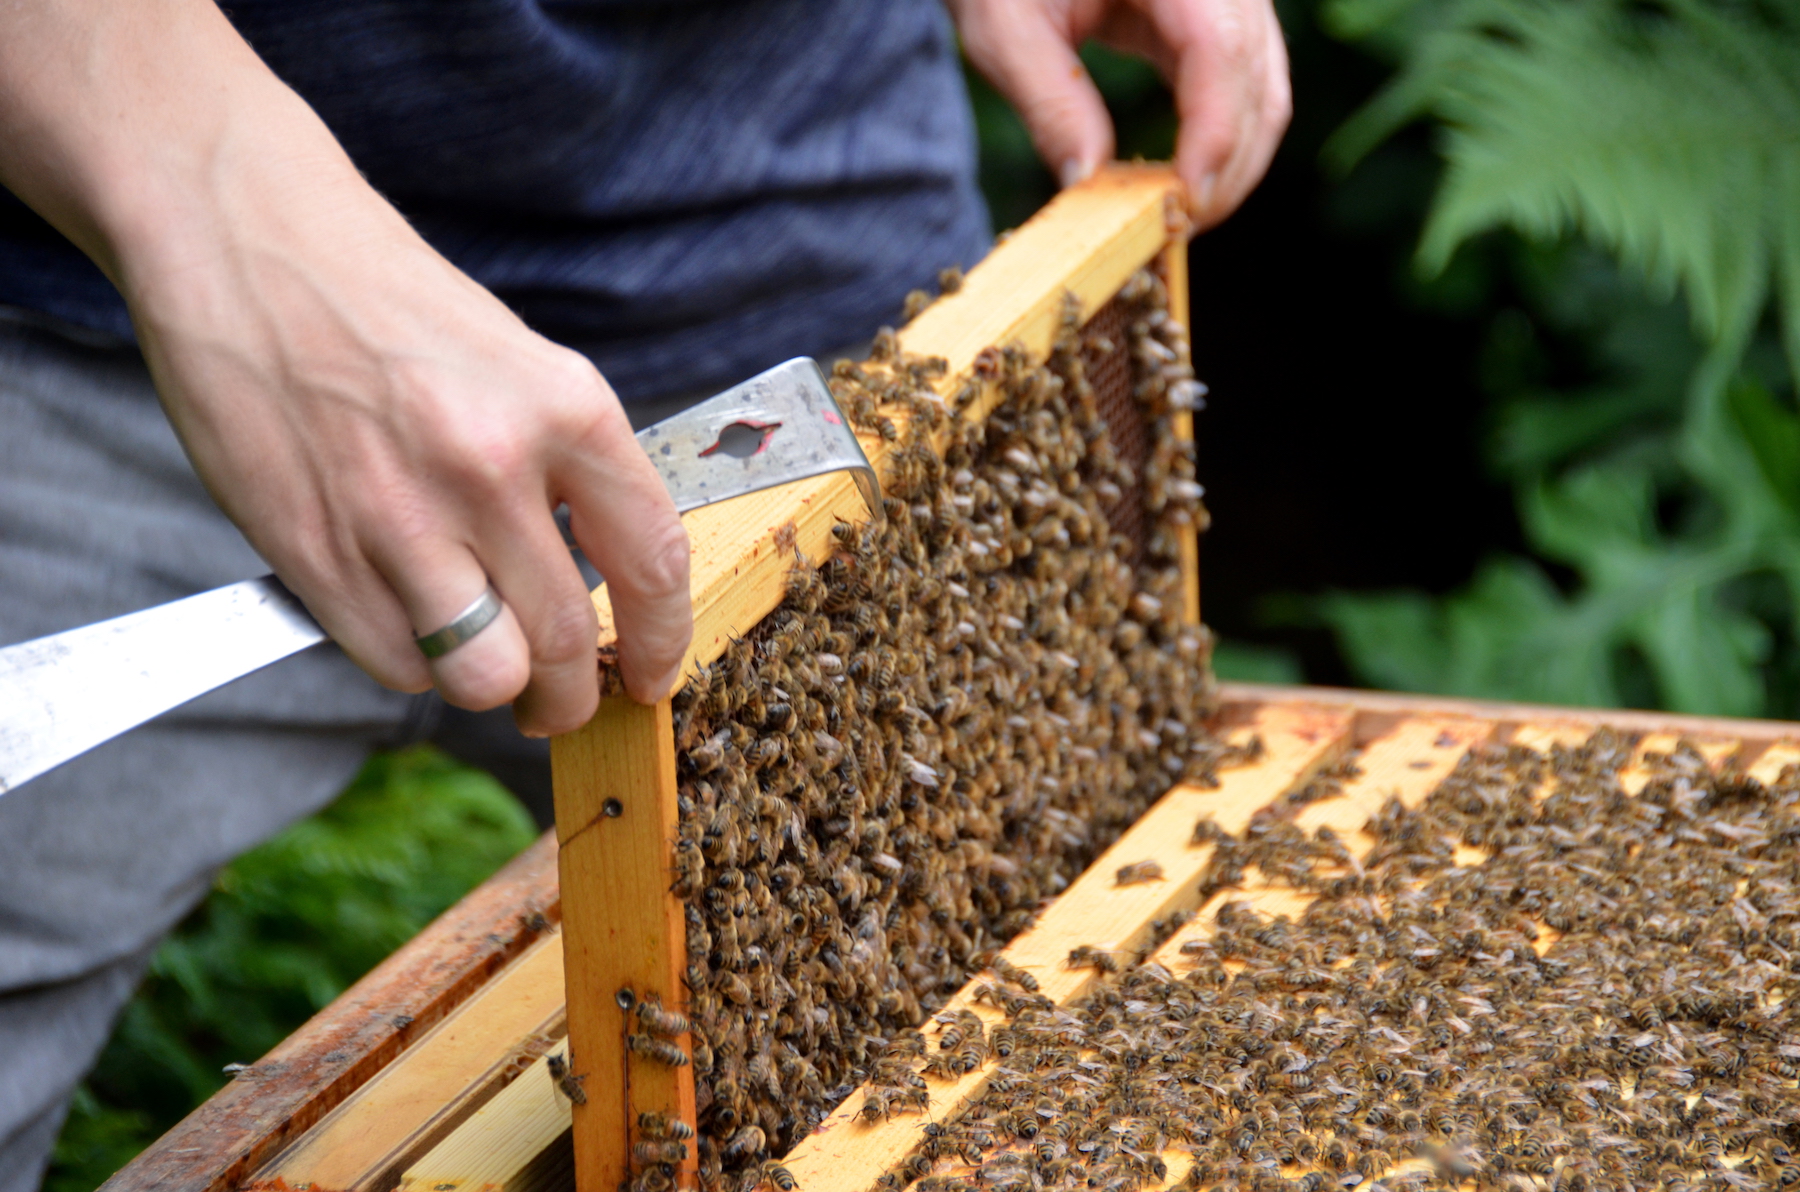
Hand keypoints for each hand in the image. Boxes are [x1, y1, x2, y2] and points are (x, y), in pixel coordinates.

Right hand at [0, 0, 691, 727]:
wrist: (247, 239)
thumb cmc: (390, 304)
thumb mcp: (522, 364)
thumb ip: (570, 471)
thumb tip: (608, 585)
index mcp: (565, 408)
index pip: (653, 562)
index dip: (665, 643)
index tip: (654, 674)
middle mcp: (489, 466)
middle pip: (568, 646)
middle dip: (572, 697)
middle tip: (559, 699)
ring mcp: (397, 515)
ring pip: (482, 676)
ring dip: (491, 688)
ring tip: (480, 660)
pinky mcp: (313, 550)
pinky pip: (391, 663)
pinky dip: (408, 660)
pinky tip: (403, 613)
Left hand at [950, 0, 1291, 228]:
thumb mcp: (1006, 27)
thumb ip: (1048, 101)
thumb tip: (1087, 183)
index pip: (1221, 47)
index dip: (1213, 133)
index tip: (1184, 203)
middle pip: (1256, 80)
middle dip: (1224, 168)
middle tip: (1171, 232)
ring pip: (1264, 91)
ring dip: (1230, 165)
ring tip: (1173, 217)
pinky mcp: (1221, 22)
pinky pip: (1244, 89)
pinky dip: (1220, 142)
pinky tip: (1178, 183)